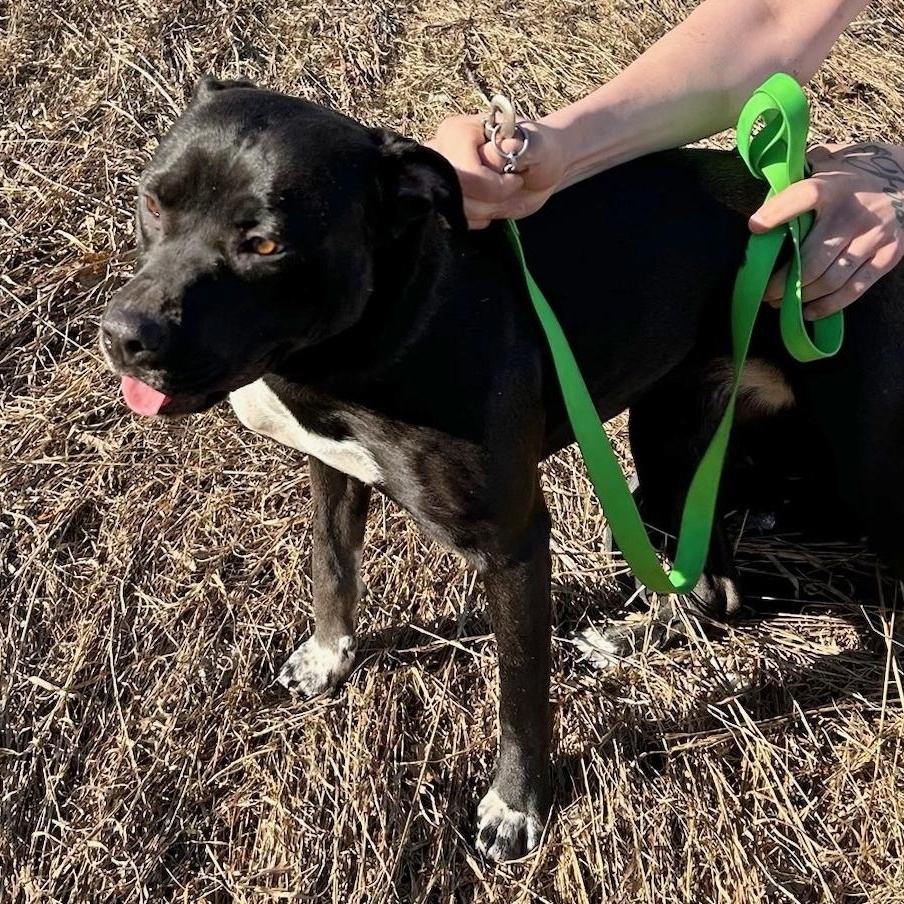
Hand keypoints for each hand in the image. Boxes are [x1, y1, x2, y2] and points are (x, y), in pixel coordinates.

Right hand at [427, 115, 566, 228]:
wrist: (539, 166)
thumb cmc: (539, 150)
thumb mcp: (537, 145)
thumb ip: (521, 146)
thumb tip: (504, 148)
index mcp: (459, 131)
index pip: (467, 172)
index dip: (494, 186)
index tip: (516, 178)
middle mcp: (442, 153)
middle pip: (457, 195)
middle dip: (490, 202)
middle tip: (511, 188)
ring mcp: (440, 177)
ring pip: (457, 212)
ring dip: (487, 211)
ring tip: (504, 196)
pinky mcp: (445, 198)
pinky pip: (457, 221)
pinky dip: (479, 219)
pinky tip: (492, 205)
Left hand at [749, 142, 903, 318]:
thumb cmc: (848, 180)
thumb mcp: (826, 166)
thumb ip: (797, 173)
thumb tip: (764, 190)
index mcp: (834, 187)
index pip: (804, 196)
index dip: (778, 212)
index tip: (754, 227)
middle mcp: (855, 213)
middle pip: (813, 258)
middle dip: (782, 282)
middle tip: (765, 293)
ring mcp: (875, 236)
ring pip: (831, 279)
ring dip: (801, 297)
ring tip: (780, 302)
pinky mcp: (889, 255)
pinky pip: (854, 289)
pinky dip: (828, 305)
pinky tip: (808, 310)